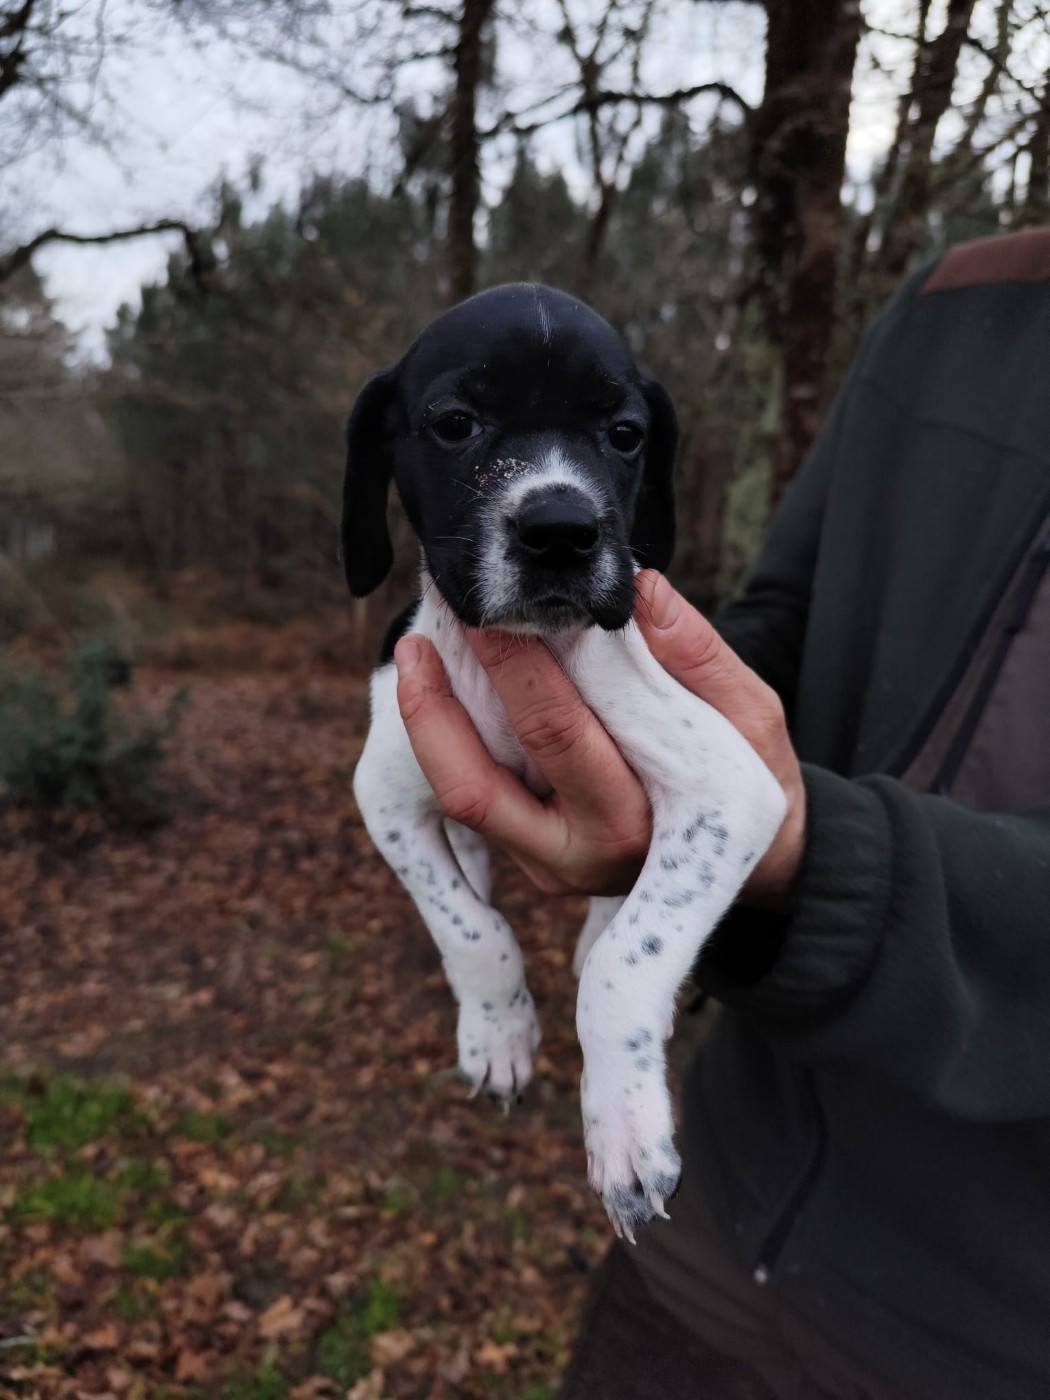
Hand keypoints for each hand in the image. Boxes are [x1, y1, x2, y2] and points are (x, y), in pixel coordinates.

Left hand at [393, 572, 805, 904]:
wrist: (757, 862)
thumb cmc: (753, 779)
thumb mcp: (752, 717)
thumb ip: (697, 655)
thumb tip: (639, 587)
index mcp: (637, 825)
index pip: (558, 735)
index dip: (515, 666)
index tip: (491, 604)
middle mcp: (579, 857)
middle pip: (477, 783)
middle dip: (441, 700)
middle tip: (429, 626)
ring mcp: (546, 864)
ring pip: (461, 794)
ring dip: (428, 722)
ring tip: (414, 652)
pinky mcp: (530, 854)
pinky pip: (475, 794)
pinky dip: (449, 738)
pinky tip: (440, 683)